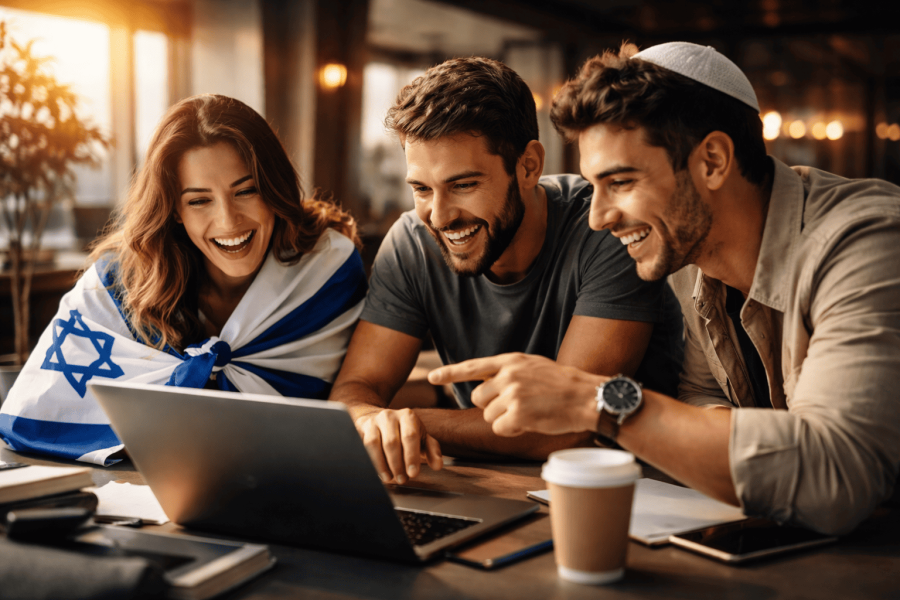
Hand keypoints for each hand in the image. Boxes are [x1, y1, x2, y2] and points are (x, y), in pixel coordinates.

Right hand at [353, 407, 442, 483]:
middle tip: (402, 479)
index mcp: (408, 416)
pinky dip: (369, 460)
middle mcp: (389, 415)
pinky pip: (361, 445)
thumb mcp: (421, 437)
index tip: (413, 473)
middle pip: (391, 442)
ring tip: (389, 477)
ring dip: (381, 464)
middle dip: (397, 465)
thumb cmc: (404, 431)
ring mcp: (372, 421)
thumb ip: (432, 450)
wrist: (380, 417)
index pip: (410, 437)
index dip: (411, 457)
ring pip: (374, 444)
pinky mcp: (360, 427)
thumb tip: (438, 465)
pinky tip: (376, 470)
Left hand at [428, 353, 601, 436]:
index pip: (473, 366)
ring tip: (528, 412)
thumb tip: (483, 382)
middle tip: (516, 406)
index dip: (450, 373)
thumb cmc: (561, 385)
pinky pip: (500, 429)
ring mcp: (512, 395)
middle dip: (491, 406)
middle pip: (477, 398)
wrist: (585, 397)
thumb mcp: (532, 366)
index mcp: (510, 361)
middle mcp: (508, 375)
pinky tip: (530, 423)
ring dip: (503, 420)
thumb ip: (508, 372)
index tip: (432, 377)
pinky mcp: (518, 415)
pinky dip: (512, 431)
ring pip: (488, 416)